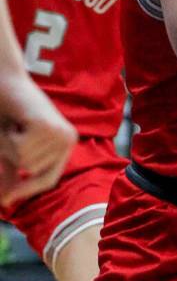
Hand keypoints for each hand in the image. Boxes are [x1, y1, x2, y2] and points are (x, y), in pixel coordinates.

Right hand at [0, 91, 75, 205]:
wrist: (4, 78)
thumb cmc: (6, 111)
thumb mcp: (11, 146)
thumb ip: (11, 171)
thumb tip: (7, 202)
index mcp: (64, 144)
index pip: (49, 178)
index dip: (27, 190)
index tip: (7, 201)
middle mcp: (67, 139)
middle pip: (32, 172)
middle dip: (10, 156)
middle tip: (10, 131)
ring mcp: (60, 134)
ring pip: (25, 163)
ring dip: (7, 146)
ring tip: (12, 124)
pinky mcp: (47, 128)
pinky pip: (19, 151)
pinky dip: (7, 139)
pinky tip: (14, 120)